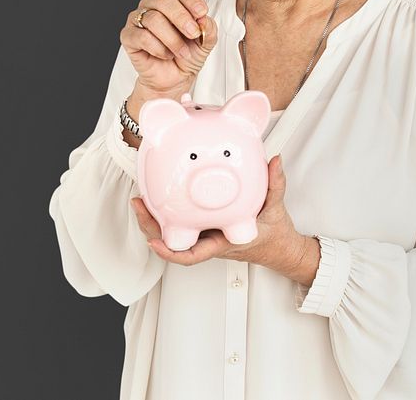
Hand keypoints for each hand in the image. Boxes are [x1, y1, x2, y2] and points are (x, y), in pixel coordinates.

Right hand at [120, 0, 218, 96]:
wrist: (174, 78)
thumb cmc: (187, 55)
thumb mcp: (206, 42)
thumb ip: (208, 28)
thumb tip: (203, 19)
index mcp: (172, 1)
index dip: (191, 0)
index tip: (202, 14)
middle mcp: (153, 5)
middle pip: (165, 0)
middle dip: (182, 18)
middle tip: (193, 34)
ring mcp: (138, 19)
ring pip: (154, 19)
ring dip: (172, 39)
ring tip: (182, 52)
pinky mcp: (128, 35)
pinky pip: (142, 36)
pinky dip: (158, 48)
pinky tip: (166, 55)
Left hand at [130, 155, 302, 270]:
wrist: (276, 246)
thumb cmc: (273, 234)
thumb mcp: (277, 209)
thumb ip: (275, 184)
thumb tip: (274, 161)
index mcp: (223, 242)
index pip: (192, 254)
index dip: (170, 252)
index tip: (156, 242)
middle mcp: (208, 240)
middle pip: (172, 241)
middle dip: (150, 226)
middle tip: (139, 205)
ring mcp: (204, 234)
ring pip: (172, 231)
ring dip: (153, 218)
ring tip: (140, 198)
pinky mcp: (203, 226)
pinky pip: (181, 221)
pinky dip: (167, 211)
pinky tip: (159, 194)